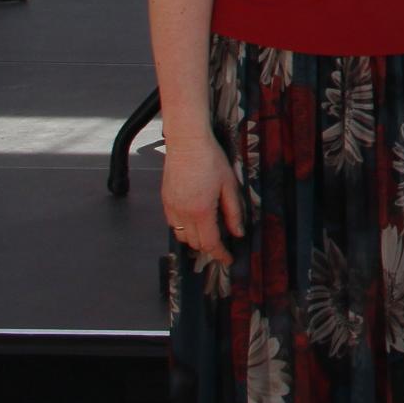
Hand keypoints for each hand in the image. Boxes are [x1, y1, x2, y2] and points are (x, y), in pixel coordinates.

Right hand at [160, 131, 244, 267]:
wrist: (187, 142)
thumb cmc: (211, 159)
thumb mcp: (229, 185)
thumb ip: (234, 211)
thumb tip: (238, 232)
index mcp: (202, 211)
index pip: (210, 243)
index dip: (220, 254)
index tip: (228, 259)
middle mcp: (183, 213)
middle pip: (195, 243)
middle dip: (209, 248)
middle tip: (222, 245)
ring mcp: (171, 207)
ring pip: (182, 235)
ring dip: (195, 239)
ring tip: (209, 233)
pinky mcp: (165, 201)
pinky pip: (173, 224)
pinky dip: (184, 228)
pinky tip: (195, 220)